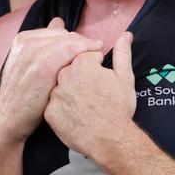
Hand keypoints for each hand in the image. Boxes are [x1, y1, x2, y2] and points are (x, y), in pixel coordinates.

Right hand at [0, 17, 101, 144]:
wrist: (9, 120)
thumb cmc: (23, 97)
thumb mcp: (27, 65)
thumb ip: (42, 45)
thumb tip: (58, 22)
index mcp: (22, 40)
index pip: (57, 31)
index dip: (75, 39)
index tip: (87, 48)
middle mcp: (26, 43)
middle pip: (64, 35)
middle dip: (82, 42)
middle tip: (96, 51)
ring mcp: (33, 54)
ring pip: (70, 40)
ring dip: (88, 46)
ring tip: (99, 54)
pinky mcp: (43, 67)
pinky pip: (71, 50)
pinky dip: (86, 52)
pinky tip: (97, 59)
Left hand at [45, 31, 135, 156]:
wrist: (110, 139)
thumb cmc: (119, 107)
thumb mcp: (124, 77)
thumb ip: (122, 53)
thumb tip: (126, 35)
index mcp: (80, 62)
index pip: (84, 56)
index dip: (95, 66)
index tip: (101, 79)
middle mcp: (63, 75)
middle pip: (69, 69)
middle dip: (80, 77)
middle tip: (93, 93)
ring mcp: (54, 94)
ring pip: (59, 86)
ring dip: (69, 91)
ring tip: (85, 104)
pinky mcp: (49, 112)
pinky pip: (53, 104)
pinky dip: (62, 107)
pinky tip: (75, 114)